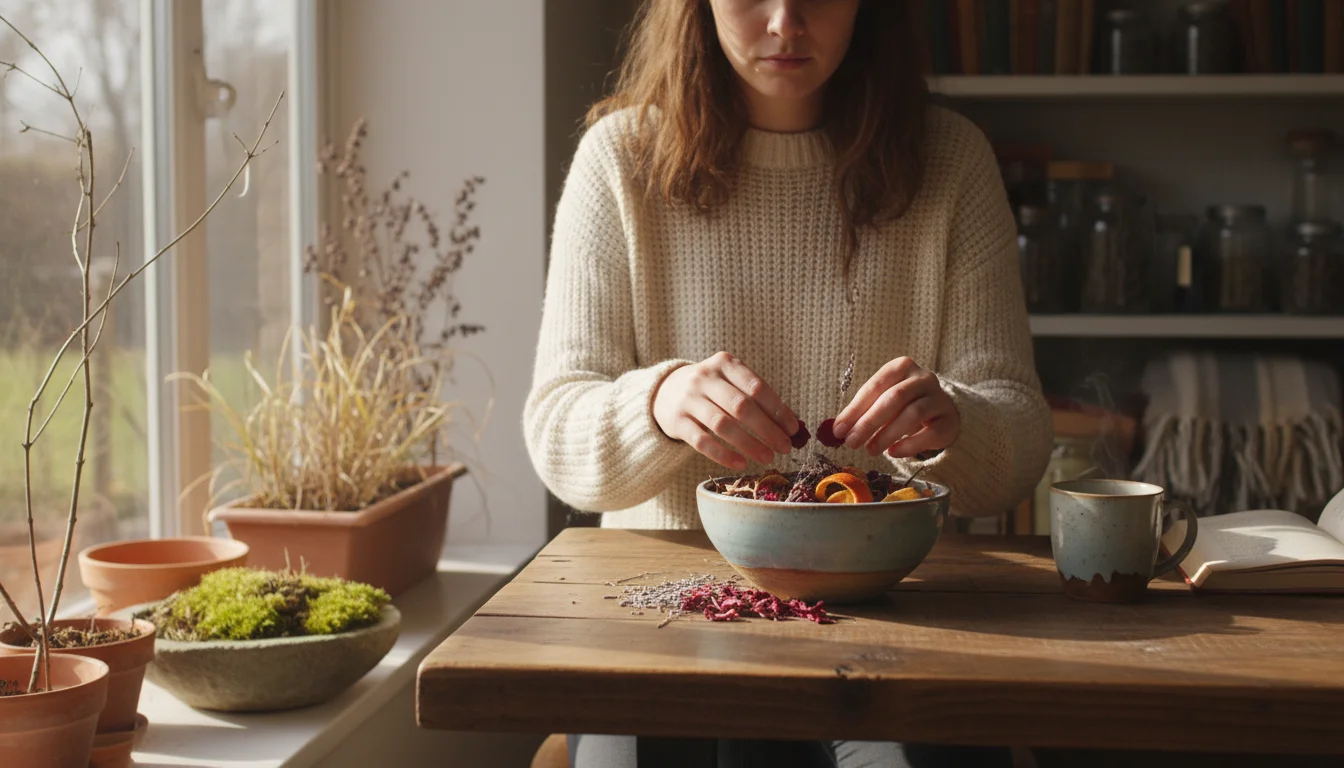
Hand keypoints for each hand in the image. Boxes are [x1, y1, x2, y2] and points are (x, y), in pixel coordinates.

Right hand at [653, 352, 799, 470]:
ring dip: (749, 444)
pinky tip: (741, 463)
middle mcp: (705, 378)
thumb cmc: (711, 390)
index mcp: (724, 363)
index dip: (777, 410)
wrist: (665, 391)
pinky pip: (702, 442)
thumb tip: (794, 427)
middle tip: (784, 448)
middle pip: (741, 406)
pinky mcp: (677, 421)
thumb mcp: (731, 383)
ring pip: (723, 425)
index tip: (793, 429)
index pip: (756, 387)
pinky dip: (723, 455)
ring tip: (768, 458)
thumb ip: (757, 399)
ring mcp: (688, 399)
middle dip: (767, 430)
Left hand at [831, 357, 958, 457]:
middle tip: (852, 443)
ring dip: (887, 434)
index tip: (838, 430)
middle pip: (894, 398)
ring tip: (870, 450)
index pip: (875, 386)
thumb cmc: (903, 405)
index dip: (855, 409)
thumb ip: (861, 412)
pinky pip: (929, 433)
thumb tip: (835, 429)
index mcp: (901, 367)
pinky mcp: (948, 419)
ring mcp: (938, 397)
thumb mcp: (881, 402)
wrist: (940, 413)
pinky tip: (893, 453)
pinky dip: (909, 445)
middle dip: (869, 422)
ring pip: (912, 414)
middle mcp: (922, 378)